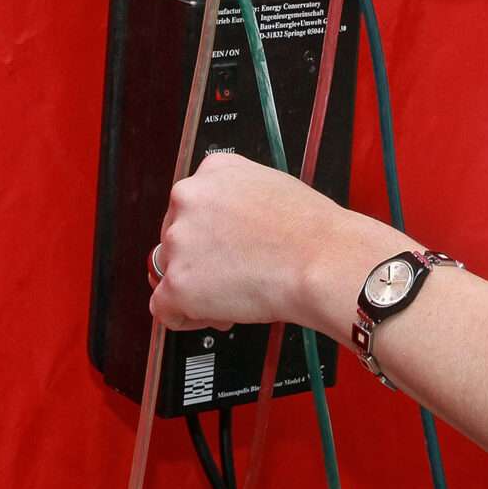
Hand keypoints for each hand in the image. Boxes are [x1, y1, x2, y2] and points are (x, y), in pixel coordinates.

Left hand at [152, 151, 408, 334]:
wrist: (323, 260)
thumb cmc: (312, 232)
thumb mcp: (271, 188)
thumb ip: (237, 202)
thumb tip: (226, 229)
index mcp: (213, 170)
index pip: (191, 205)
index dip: (210, 234)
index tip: (226, 249)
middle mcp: (188, 198)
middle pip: (176, 237)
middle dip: (200, 261)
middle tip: (234, 276)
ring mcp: (179, 240)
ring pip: (169, 272)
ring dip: (195, 288)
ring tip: (233, 296)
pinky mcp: (177, 282)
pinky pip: (164, 309)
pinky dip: (187, 318)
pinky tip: (219, 315)